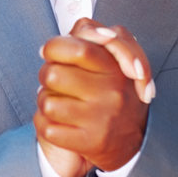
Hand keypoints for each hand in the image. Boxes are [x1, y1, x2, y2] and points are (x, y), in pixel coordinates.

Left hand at [33, 19, 152, 173]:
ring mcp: (101, 119)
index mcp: (115, 68)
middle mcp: (111, 93)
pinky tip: (59, 121)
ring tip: (59, 101)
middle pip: (53, 74)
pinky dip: (45, 124)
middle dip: (46, 75)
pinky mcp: (89, 142)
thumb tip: (48, 48)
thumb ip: (88, 34)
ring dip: (45, 101)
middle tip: (55, 80)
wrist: (131, 141)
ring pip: (46, 102)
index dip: (55, 47)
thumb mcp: (111, 56)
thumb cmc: (112, 91)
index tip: (50, 53)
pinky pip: (47, 128)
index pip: (78, 49)